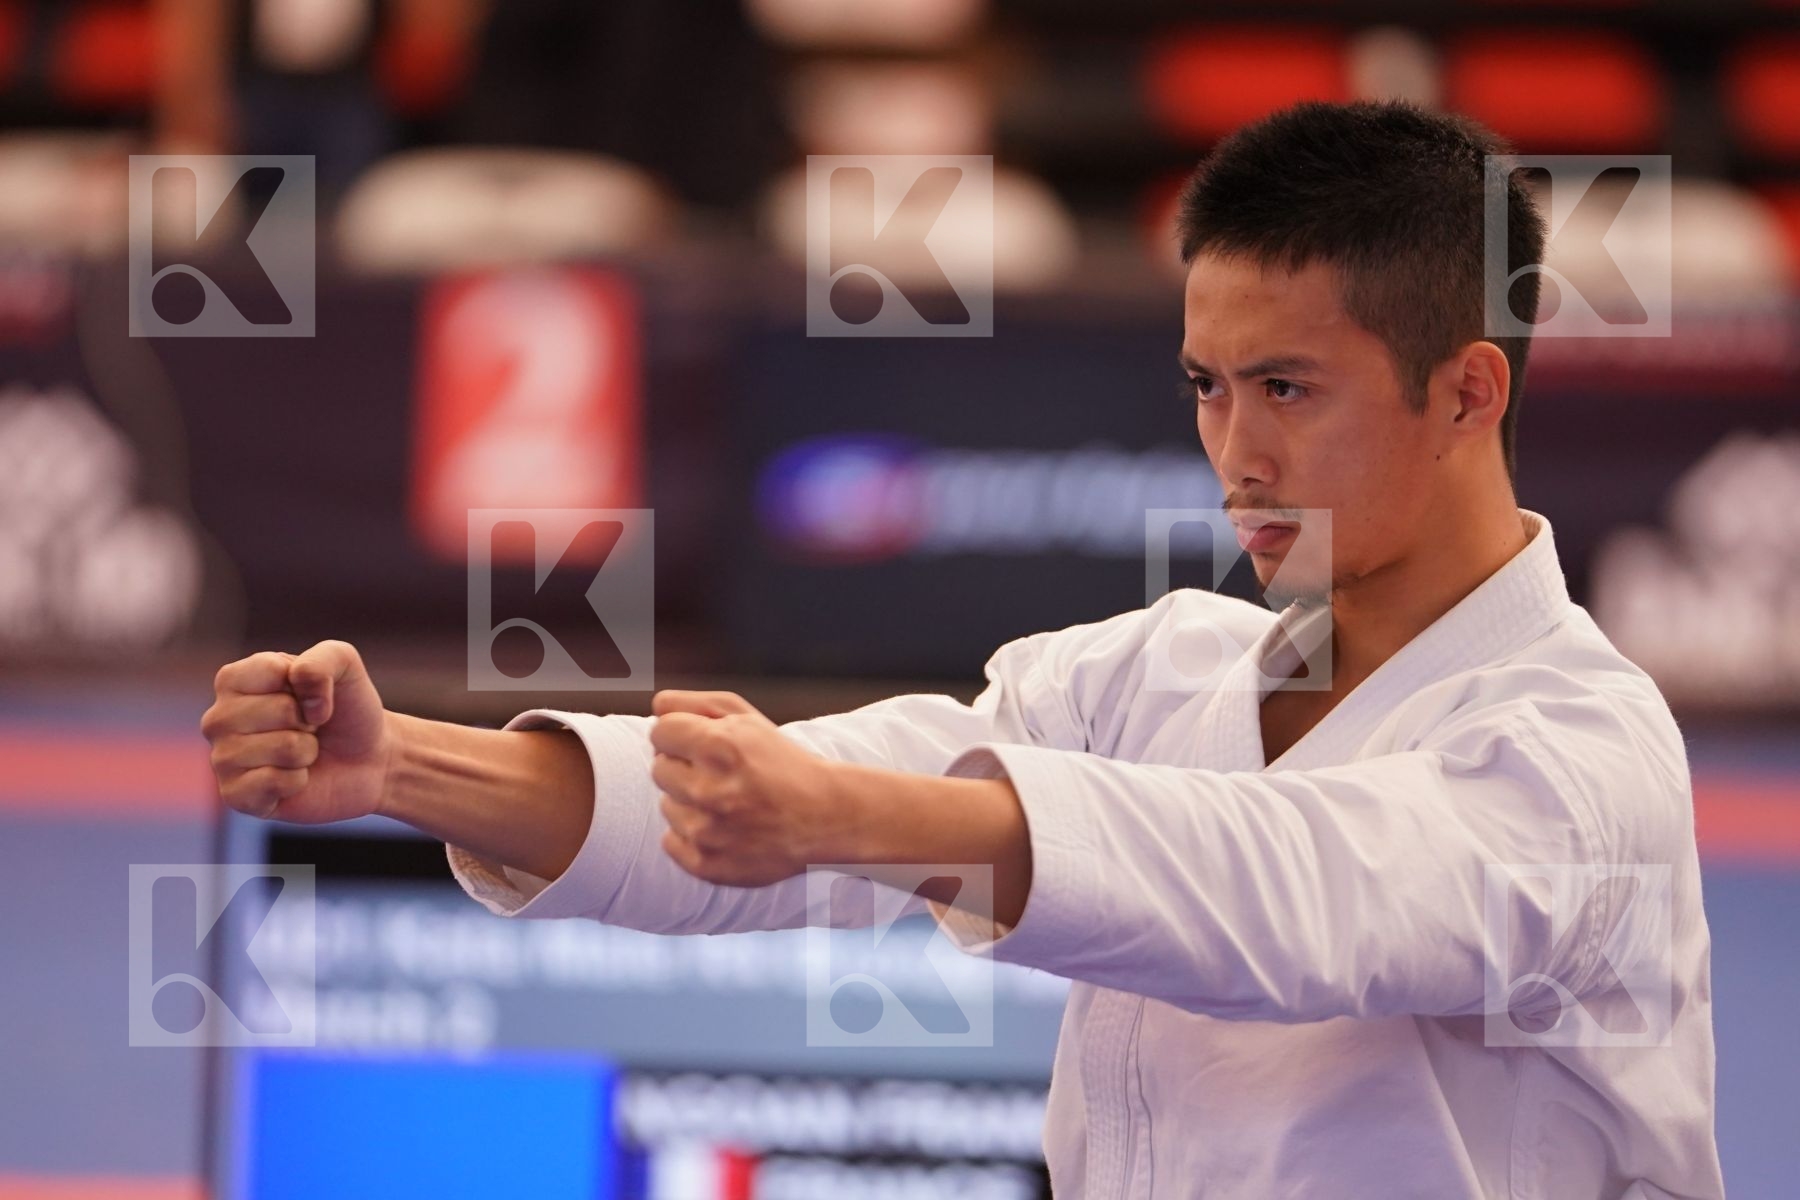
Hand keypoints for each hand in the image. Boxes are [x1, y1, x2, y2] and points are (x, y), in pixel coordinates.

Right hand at [202, 640, 395, 822]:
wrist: (369, 759)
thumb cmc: (348, 708)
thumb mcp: (343, 664)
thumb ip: (321, 658)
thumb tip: (296, 682)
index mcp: (233, 680)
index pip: (267, 671)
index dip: (306, 684)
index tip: (310, 696)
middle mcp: (218, 718)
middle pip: (278, 711)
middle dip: (309, 721)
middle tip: (310, 729)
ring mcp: (222, 759)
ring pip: (282, 748)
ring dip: (308, 751)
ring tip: (304, 752)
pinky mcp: (235, 796)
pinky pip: (273, 783)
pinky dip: (298, 780)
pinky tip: (296, 778)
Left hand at [648, 690, 855, 886]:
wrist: (824, 817)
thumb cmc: (783, 763)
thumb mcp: (747, 718)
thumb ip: (695, 704)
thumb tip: (656, 706)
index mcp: (720, 746)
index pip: (660, 731)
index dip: (680, 735)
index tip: (701, 744)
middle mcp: (709, 789)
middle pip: (658, 768)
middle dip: (684, 767)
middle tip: (719, 774)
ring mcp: (706, 831)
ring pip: (666, 806)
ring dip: (690, 802)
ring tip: (727, 802)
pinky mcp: (706, 864)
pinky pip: (670, 841)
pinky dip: (692, 835)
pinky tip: (723, 827)